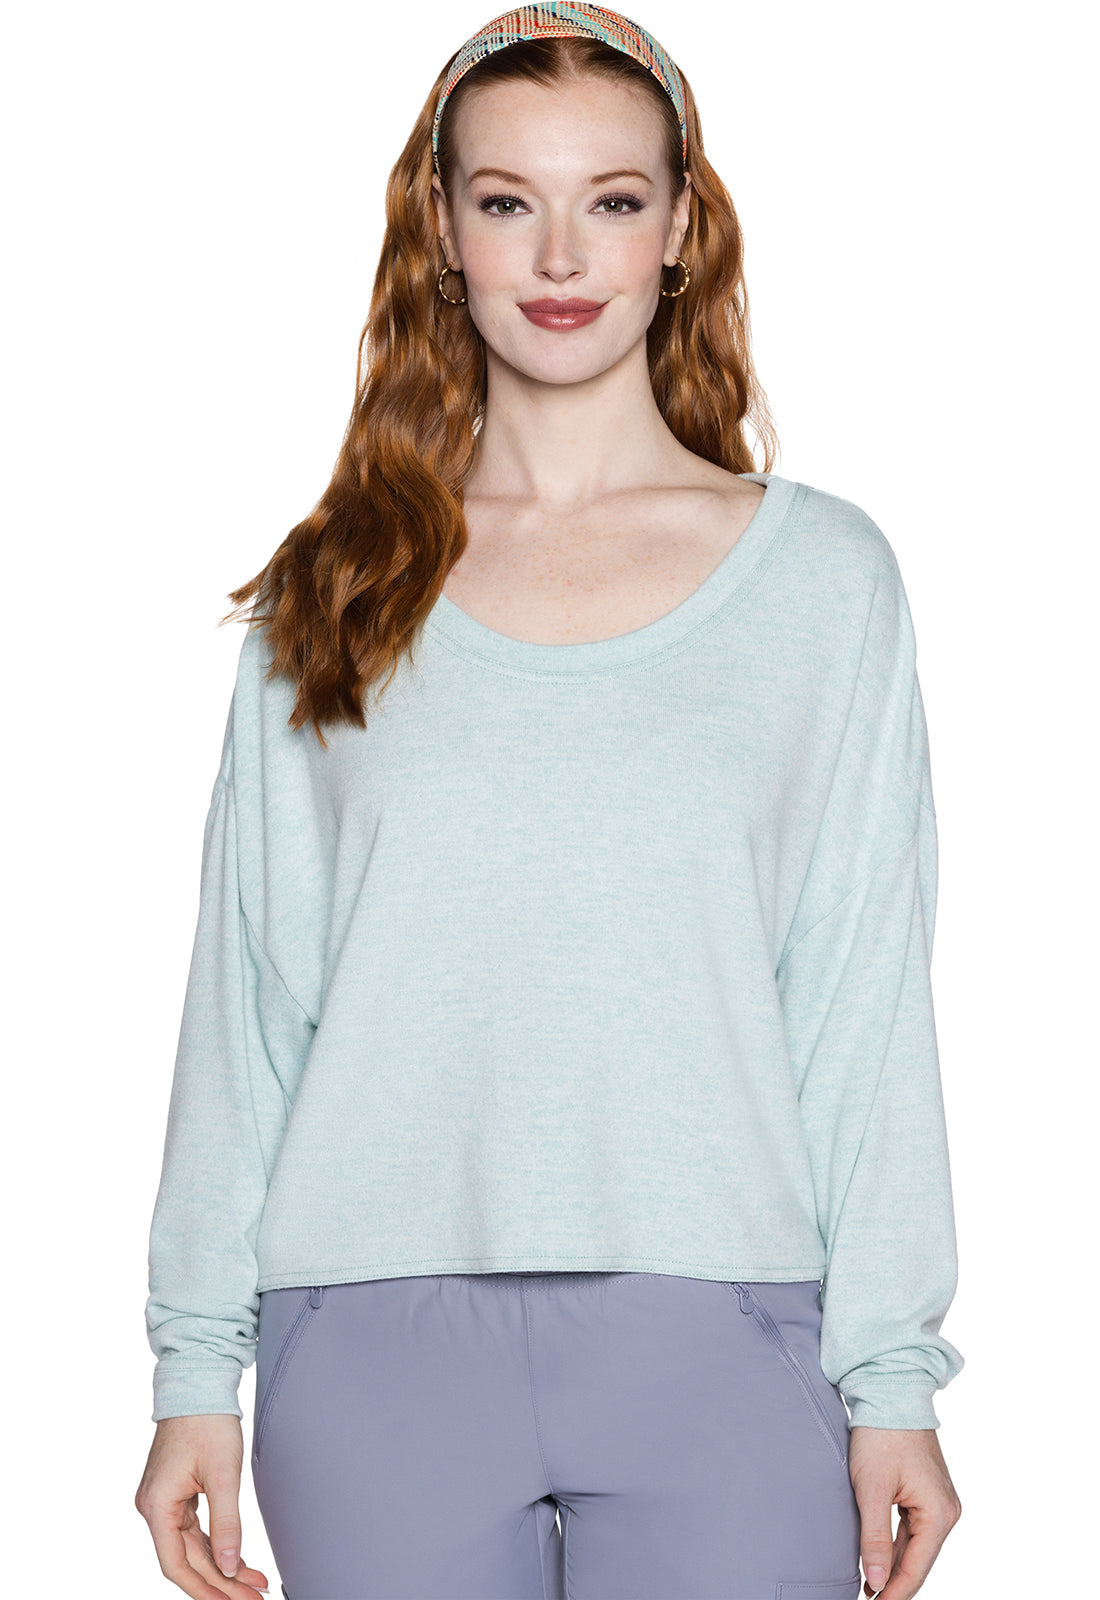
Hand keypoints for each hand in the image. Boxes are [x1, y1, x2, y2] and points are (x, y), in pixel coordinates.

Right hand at [135, 1414, 270, 1596]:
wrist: (198, 1383)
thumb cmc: (207, 1421)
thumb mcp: (223, 1474)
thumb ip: (227, 1523)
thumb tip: (231, 1565)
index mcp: (157, 1506)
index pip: (177, 1565)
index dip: (205, 1589)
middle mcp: (154, 1507)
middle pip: (187, 1559)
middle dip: (222, 1581)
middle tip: (254, 1595)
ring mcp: (164, 1500)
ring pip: (192, 1546)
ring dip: (222, 1565)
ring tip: (254, 1583)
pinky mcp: (176, 1492)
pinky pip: (194, 1529)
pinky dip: (216, 1544)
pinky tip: (237, 1558)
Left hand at [848, 1426, 961, 1596]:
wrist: (891, 1392)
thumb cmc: (881, 1435)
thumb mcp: (871, 1488)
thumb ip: (875, 1537)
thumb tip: (877, 1580)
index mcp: (939, 1514)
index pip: (915, 1569)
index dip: (893, 1594)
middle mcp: (946, 1511)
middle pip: (918, 1561)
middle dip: (893, 1584)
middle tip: (866, 1599)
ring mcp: (939, 1502)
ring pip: (915, 1547)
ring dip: (893, 1566)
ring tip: (868, 1587)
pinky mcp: (927, 1492)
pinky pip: (912, 1529)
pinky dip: (896, 1546)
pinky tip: (878, 1559)